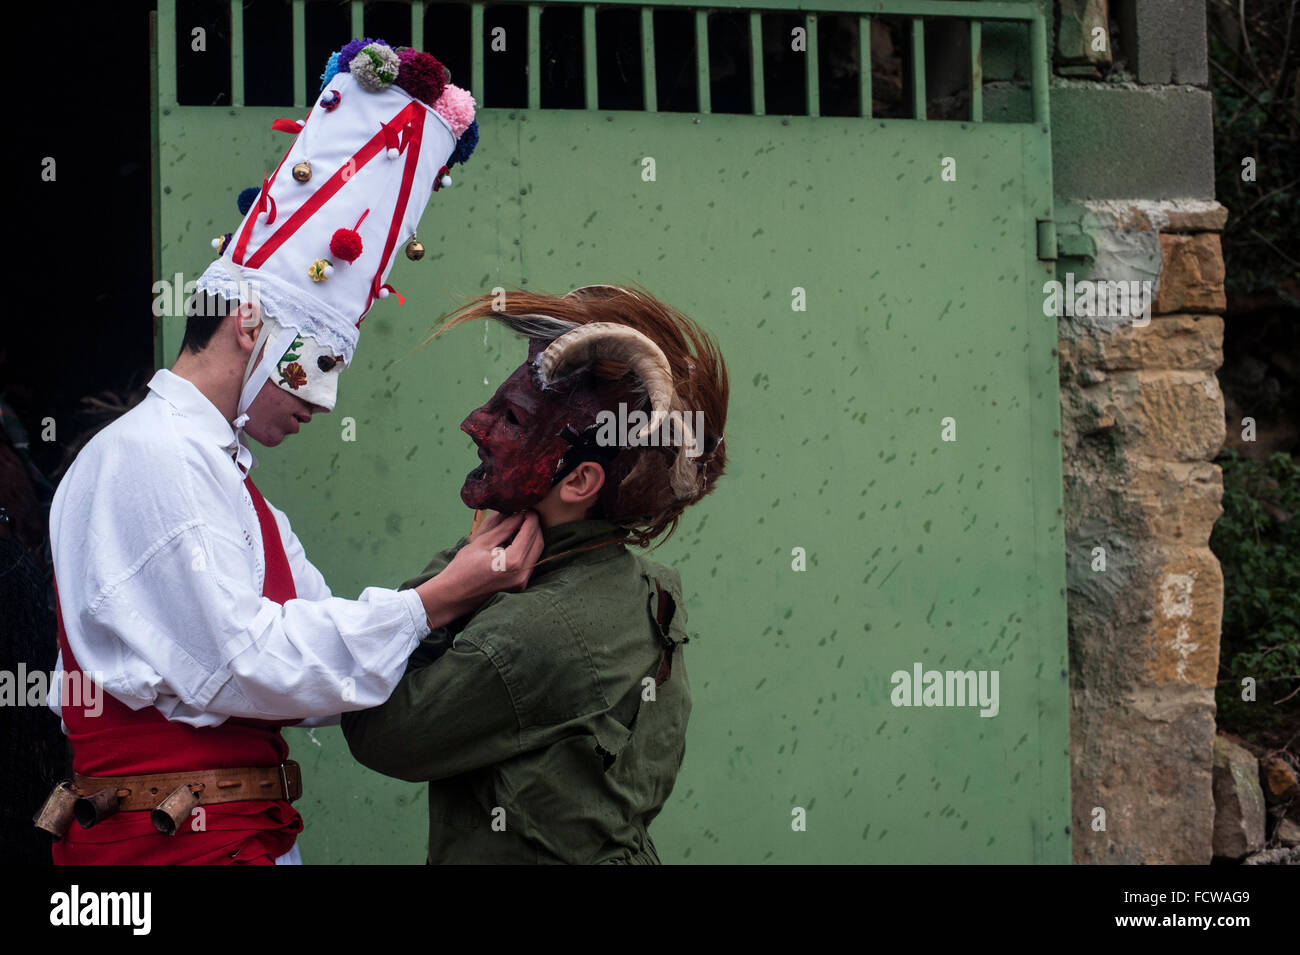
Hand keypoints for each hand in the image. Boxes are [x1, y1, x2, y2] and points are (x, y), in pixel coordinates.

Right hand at [415, 510, 543, 628]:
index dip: (530, 517)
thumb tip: (520, 514)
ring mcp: (522, 582)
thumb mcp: (482, 543)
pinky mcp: (519, 586)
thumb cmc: (462, 568)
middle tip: (526, 513)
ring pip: (535, 553)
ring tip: (520, 524)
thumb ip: (504, 528)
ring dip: (531, 537)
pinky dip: (526, 549)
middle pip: (538, 543)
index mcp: (512, 562)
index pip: (529, 533)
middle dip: (534, 526)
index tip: (528, 507)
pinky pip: (529, 562)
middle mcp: (522, 574)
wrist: (453, 596)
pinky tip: (516, 540)